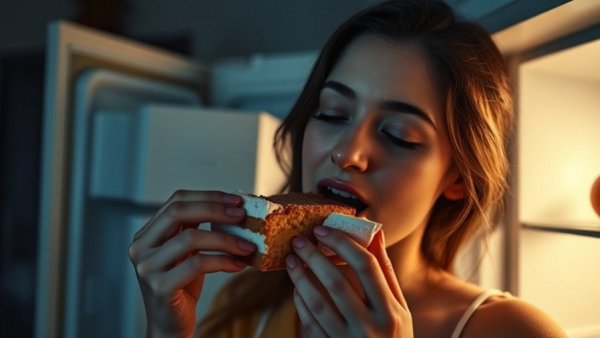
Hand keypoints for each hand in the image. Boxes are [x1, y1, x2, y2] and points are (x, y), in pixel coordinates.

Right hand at [128, 190, 255, 337]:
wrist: (171, 326)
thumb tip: (233, 206)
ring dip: (225, 239)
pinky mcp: (160, 287)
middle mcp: (140, 247)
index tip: (236, 201)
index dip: (208, 196)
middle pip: (178, 212)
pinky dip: (223, 261)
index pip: (176, 201)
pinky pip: (197, 264)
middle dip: (214, 209)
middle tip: (242, 214)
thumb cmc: (183, 286)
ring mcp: (147, 267)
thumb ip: (197, 228)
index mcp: (147, 233)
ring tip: (248, 245)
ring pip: (190, 238)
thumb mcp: (187, 252)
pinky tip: (239, 264)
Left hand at [285, 228, 412, 337]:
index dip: (342, 244)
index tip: (322, 230)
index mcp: (391, 312)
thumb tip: (375, 231)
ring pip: (317, 303)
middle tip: (298, 240)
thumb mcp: (400, 308)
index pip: (366, 266)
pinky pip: (310, 324)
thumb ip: (386, 271)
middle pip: (337, 282)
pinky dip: (300, 302)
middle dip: (314, 257)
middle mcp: (370, 327)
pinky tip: (296, 287)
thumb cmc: (394, 337)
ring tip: (291, 260)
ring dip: (300, 278)